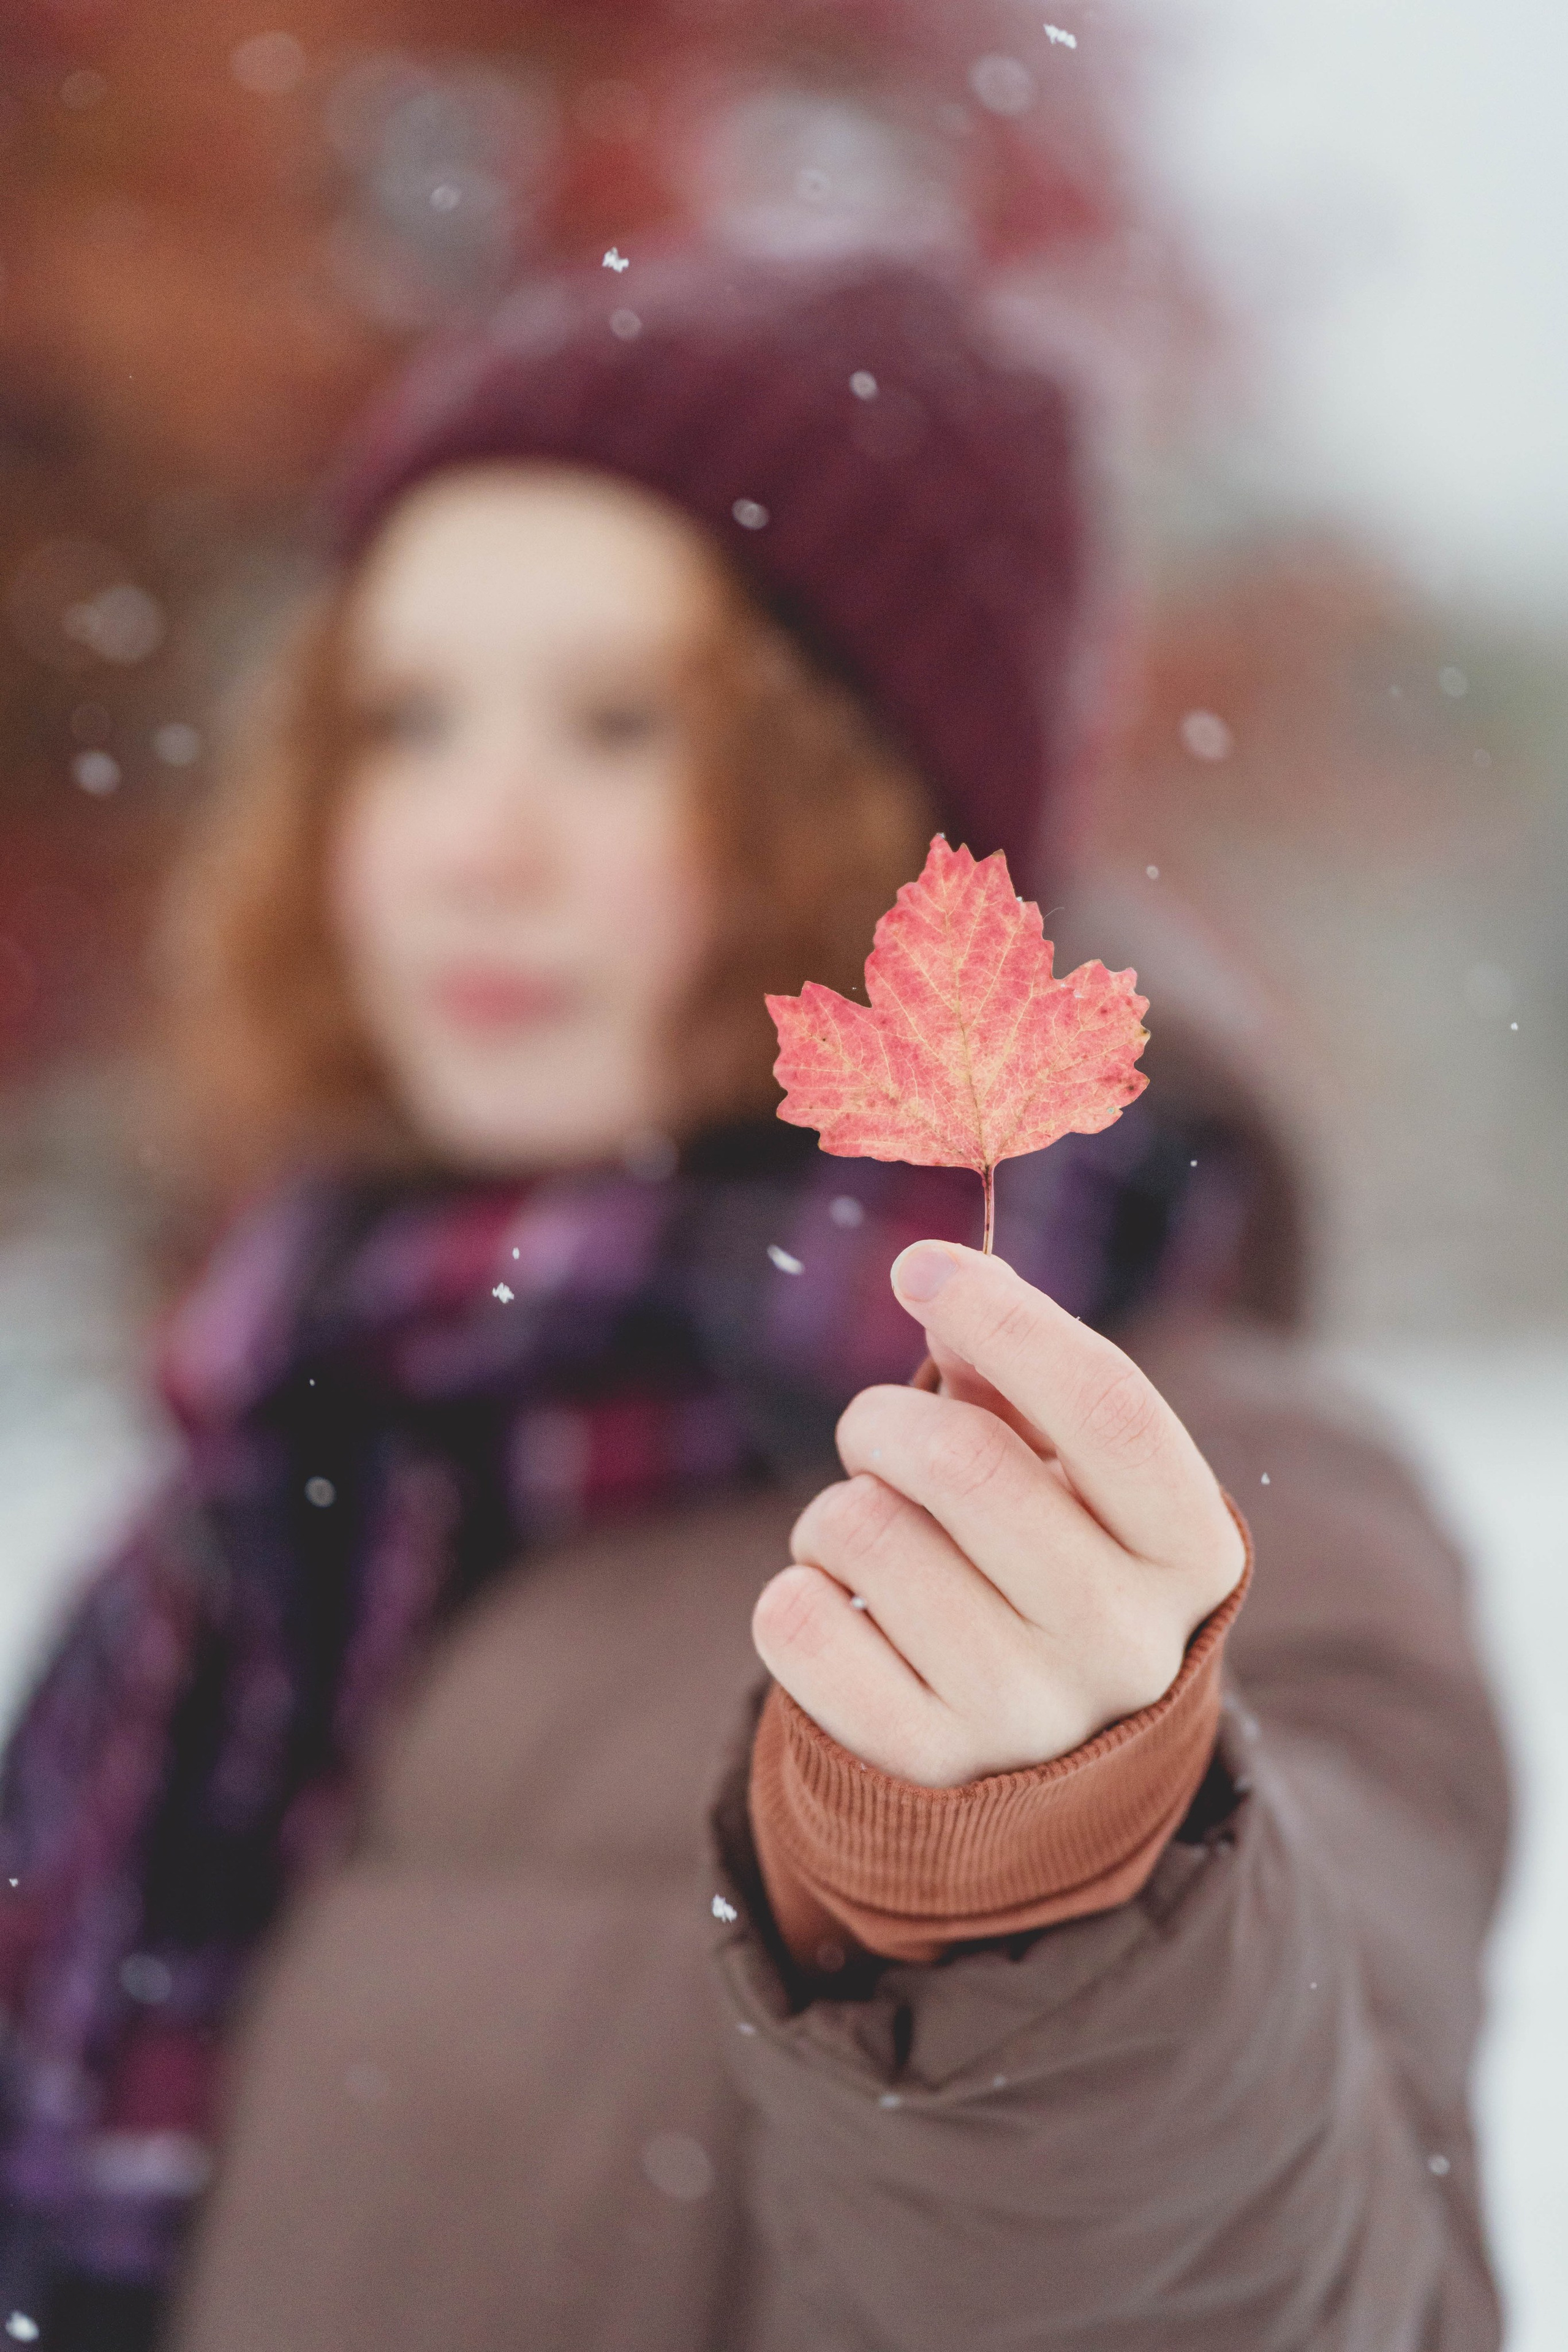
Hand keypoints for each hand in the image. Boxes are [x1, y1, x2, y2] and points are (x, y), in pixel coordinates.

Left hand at [752, 1241, 1245, 1787]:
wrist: (1042, 1771)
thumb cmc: (1053, 1564)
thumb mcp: (1072, 1474)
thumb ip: (1017, 1375)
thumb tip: (943, 1284)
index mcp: (1188, 1549)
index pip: (1107, 1404)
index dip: (1005, 1317)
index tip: (921, 1266)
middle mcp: (1124, 1642)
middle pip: (963, 1461)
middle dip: (885, 1421)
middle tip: (876, 1437)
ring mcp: (1026, 1714)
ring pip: (863, 1531)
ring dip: (837, 1511)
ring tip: (871, 1540)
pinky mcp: (925, 1764)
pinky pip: (798, 1622)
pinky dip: (796, 1591)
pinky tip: (843, 1611)